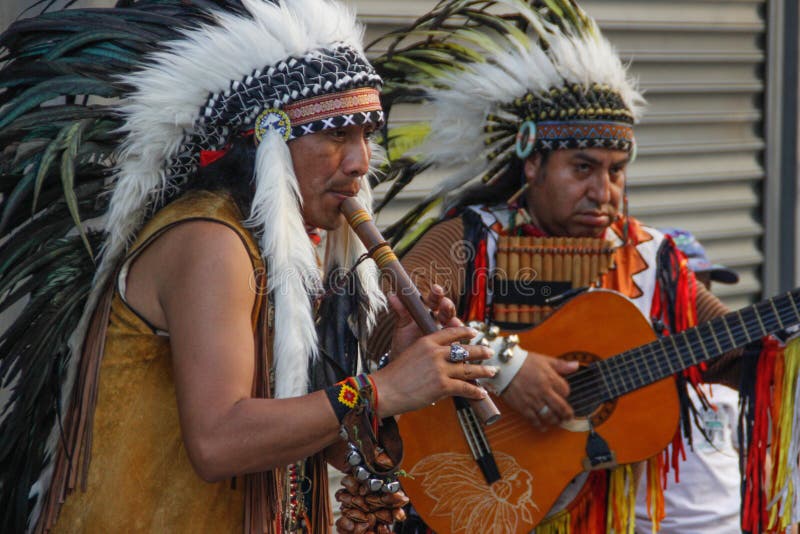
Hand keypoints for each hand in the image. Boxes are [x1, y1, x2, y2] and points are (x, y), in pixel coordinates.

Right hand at [372, 325, 495, 416]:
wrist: (386, 390)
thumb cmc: (395, 376)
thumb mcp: (410, 355)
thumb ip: (428, 356)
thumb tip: (442, 362)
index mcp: (427, 342)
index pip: (451, 333)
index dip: (464, 332)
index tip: (473, 333)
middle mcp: (436, 353)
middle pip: (464, 350)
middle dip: (480, 351)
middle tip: (490, 351)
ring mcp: (440, 369)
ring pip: (468, 369)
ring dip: (483, 371)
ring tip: (492, 372)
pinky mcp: (442, 386)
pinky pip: (464, 388)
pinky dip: (475, 391)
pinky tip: (482, 393)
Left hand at [389, 284, 460, 355]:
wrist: (405, 368)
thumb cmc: (403, 344)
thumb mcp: (401, 328)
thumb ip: (400, 311)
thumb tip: (392, 295)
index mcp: (427, 312)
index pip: (433, 300)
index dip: (436, 294)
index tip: (436, 288)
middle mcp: (439, 321)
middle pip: (446, 310)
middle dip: (447, 306)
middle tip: (445, 304)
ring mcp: (446, 334)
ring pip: (454, 325)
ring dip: (455, 322)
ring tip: (454, 323)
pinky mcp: (451, 348)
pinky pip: (457, 343)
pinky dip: (459, 341)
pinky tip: (457, 341)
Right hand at [501, 352, 578, 429]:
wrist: (504, 368)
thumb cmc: (523, 362)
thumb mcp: (544, 360)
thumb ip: (561, 365)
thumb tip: (575, 365)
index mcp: (550, 379)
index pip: (565, 391)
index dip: (566, 393)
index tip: (563, 394)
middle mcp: (544, 392)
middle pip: (561, 407)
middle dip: (567, 414)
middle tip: (568, 417)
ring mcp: (534, 401)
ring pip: (549, 416)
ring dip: (555, 421)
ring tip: (557, 422)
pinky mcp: (523, 407)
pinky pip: (534, 420)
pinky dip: (540, 425)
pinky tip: (543, 427)